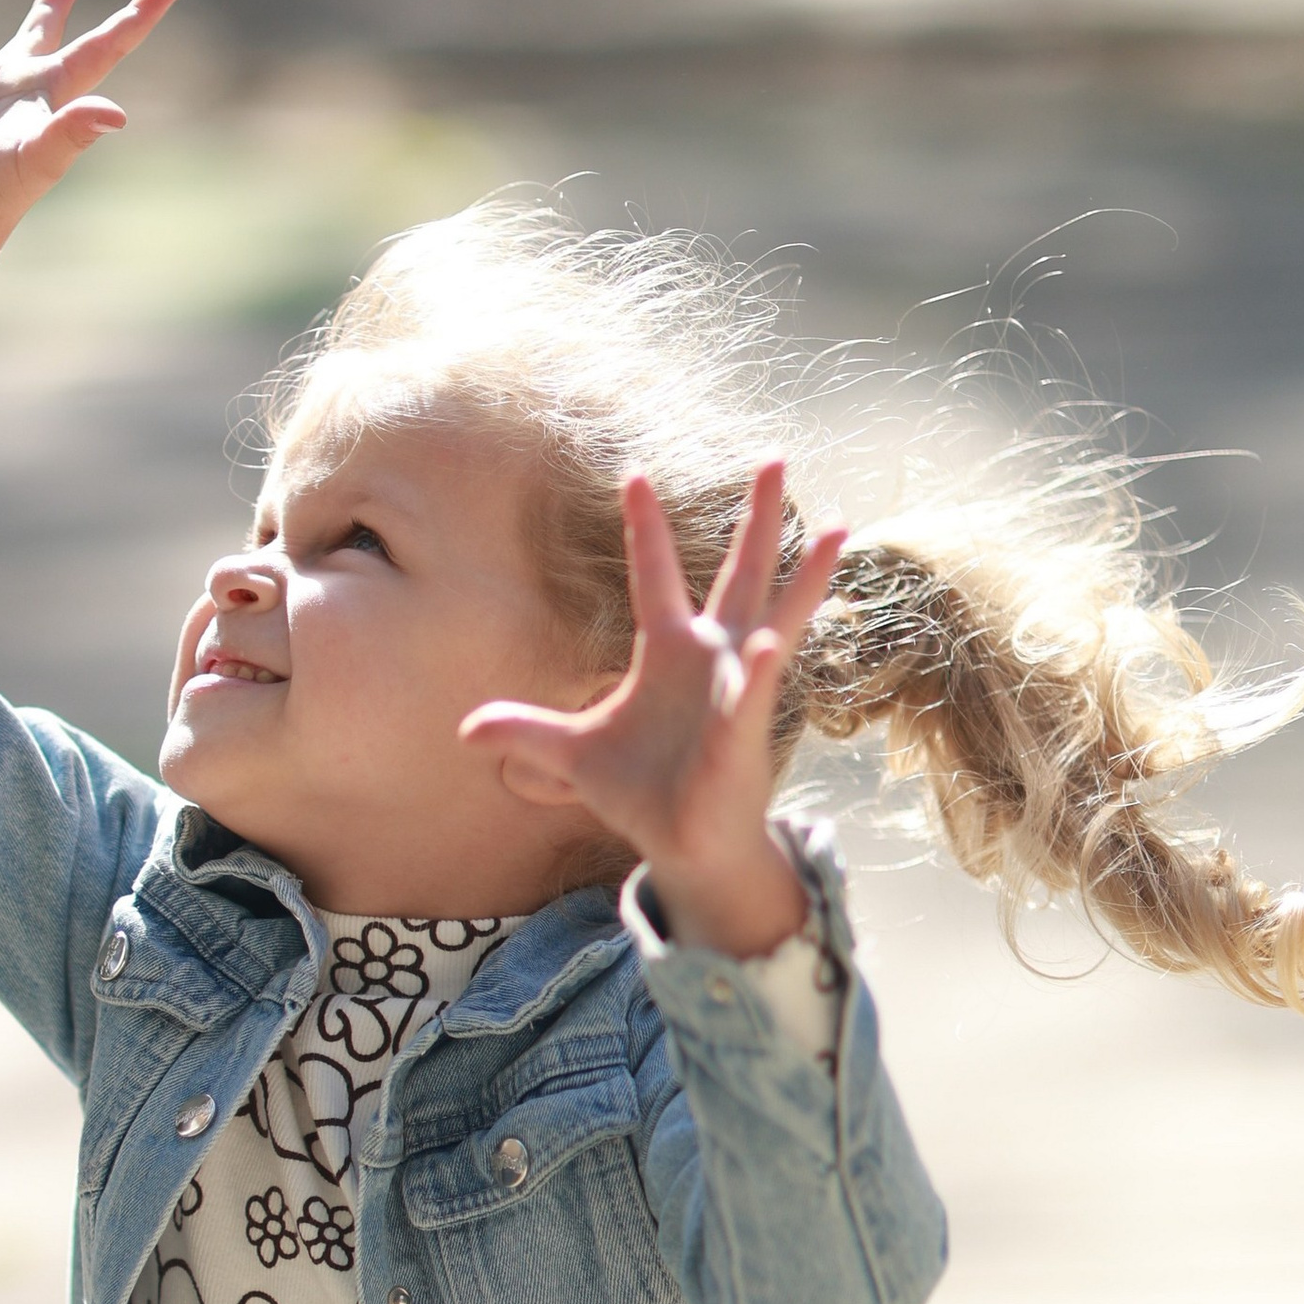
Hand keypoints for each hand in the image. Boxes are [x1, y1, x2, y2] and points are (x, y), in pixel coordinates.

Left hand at [459, 461, 847, 956]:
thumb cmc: (642, 793)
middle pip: (739, 573)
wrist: (684, 845)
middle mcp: (712, 656)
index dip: (646, 526)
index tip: (635, 473)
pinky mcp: (743, 730)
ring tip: (838, 528)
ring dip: (805, 575)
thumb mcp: (572, 756)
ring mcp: (736, 687)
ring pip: (776, 617)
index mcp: (667, 650)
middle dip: (757, 519)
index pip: (654, 574)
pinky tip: (770, 642)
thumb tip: (466, 727)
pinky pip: (754, 693)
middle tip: (775, 459)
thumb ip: (526, 732)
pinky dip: (761, 668)